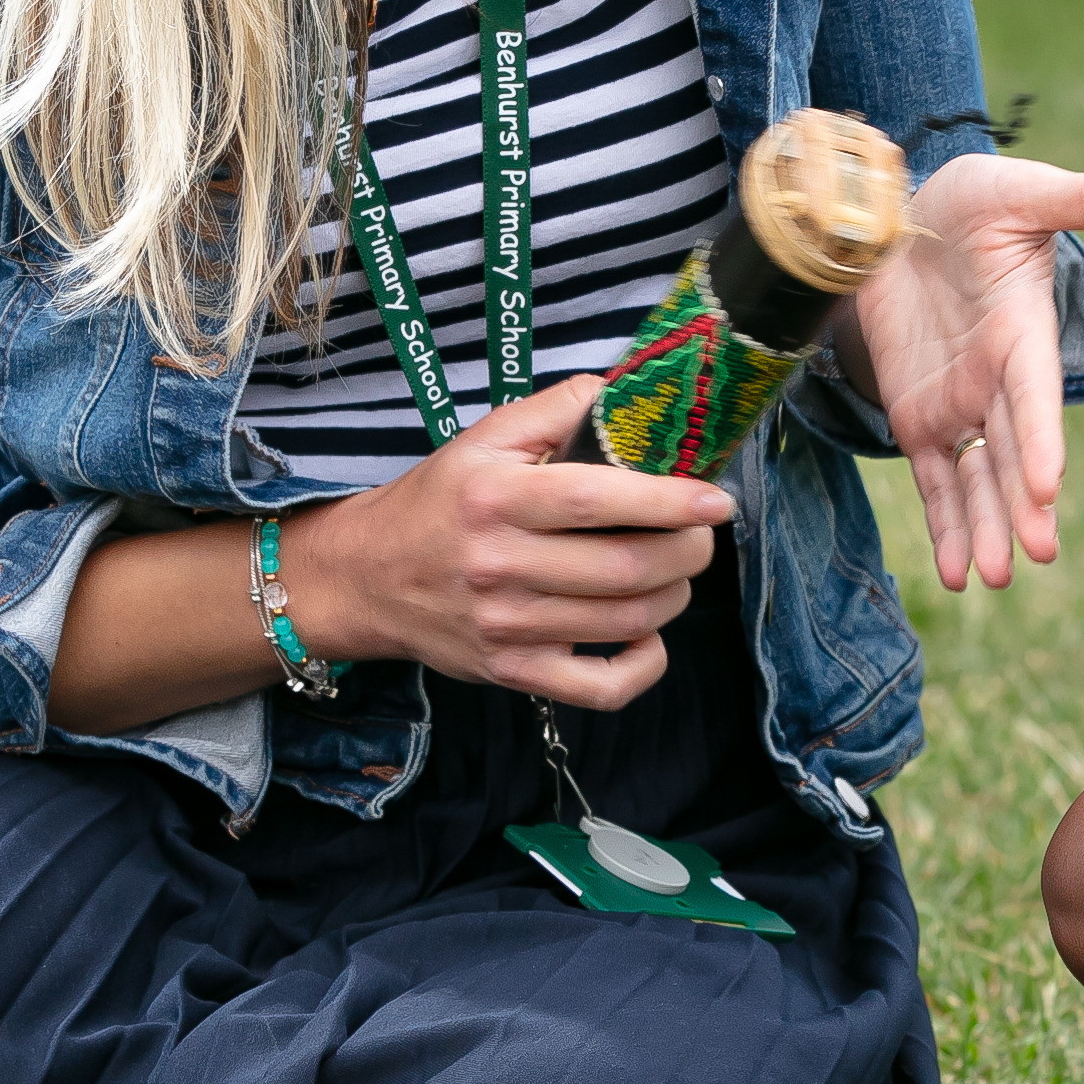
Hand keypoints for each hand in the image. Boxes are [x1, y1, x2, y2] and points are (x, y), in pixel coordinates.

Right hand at [291, 376, 732, 707]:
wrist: (367, 576)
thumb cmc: (442, 500)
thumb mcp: (487, 437)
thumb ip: (561, 408)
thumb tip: (632, 395)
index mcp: (498, 499)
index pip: (599, 500)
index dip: (670, 500)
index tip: (716, 499)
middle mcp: (500, 566)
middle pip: (626, 567)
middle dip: (687, 550)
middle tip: (700, 532)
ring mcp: (507, 628)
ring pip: (626, 621)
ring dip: (674, 594)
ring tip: (676, 568)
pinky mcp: (513, 673)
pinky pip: (601, 688)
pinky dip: (645, 664)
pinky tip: (647, 633)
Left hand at [852, 150, 1083, 591]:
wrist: (896, 215)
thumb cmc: (968, 200)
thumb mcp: (1024, 192)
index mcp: (1024, 333)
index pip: (1036, 395)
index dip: (1041, 438)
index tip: (1047, 485)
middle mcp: (998, 379)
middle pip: (1012, 452)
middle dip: (1021, 505)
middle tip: (1035, 554)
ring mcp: (960, 402)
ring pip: (977, 479)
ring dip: (985, 528)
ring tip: (992, 580)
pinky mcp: (919, 413)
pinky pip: (934, 479)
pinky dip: (946, 523)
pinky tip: (958, 573)